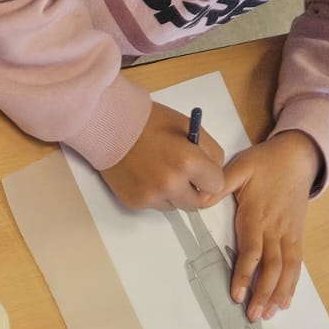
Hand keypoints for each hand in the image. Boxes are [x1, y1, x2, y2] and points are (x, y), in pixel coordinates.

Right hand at [102, 102, 224, 210]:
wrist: (112, 128)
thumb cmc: (150, 123)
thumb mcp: (189, 127)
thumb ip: (209, 151)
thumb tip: (215, 173)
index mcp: (188, 162)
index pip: (216, 185)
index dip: (211, 177)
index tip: (205, 173)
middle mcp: (171, 184)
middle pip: (197, 203)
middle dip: (195, 190)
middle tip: (187, 176)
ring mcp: (152, 196)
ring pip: (176, 206)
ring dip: (175, 193)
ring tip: (162, 172)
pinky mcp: (137, 203)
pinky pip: (157, 205)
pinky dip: (156, 194)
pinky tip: (146, 176)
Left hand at [216, 131, 319, 321]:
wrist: (297, 156)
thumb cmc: (265, 163)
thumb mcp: (241, 167)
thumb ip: (222, 184)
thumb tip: (201, 200)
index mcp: (258, 216)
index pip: (252, 251)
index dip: (244, 274)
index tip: (237, 295)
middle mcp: (275, 229)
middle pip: (272, 266)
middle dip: (263, 292)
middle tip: (252, 315)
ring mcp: (288, 233)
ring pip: (287, 268)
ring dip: (278, 293)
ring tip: (268, 314)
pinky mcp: (296, 235)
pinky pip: (296, 262)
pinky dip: (292, 283)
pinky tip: (285, 301)